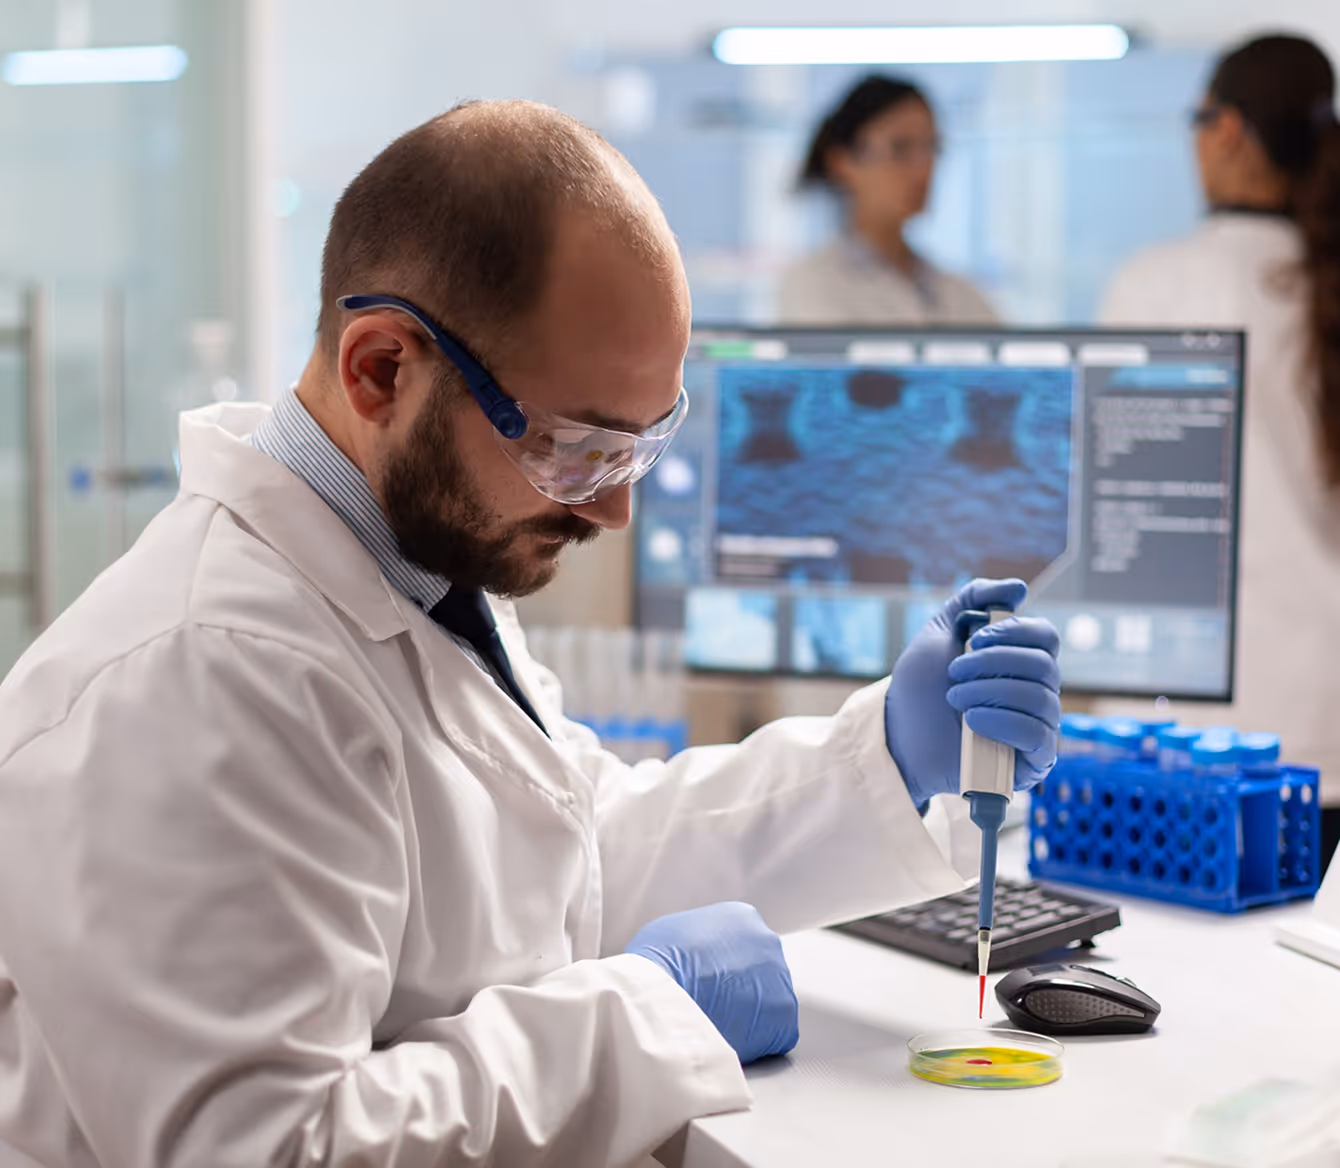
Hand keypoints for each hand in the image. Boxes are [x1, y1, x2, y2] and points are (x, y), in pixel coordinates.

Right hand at [624, 901, 798, 1063]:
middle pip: (761, 971)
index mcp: (742, 917)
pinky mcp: (783, 1017)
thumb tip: (697, 956)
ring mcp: (780, 978)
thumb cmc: (658, 965)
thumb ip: (697, 939)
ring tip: (719, 1025)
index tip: (712, 983)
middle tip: (716, 1006)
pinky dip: (756, 1043)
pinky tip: (731, 1041)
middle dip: (742, 990)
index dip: (725, 968)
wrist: (663, 997)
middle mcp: (767, 942)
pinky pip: (775, 1034)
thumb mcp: (673, 931)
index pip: (743, 944)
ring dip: (749, 1016)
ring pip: (769, 1003)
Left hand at [884, 578, 1060, 807]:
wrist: (899, 735)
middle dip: (992, 663)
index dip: (1013, 632)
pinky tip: (972, 720)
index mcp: (1022, 661)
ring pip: (1039, 697)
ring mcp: (1039, 727)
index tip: (974, 639)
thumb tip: (1018, 588)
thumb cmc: (921, 688)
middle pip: (1043, 665)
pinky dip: (1003, 721)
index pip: (1046, 636)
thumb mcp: (939, 632)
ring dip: (989, 692)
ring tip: (954, 699)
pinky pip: (1039, 735)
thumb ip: (973, 601)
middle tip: (953, 672)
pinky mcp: (1033, 761)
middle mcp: (1038, 692)